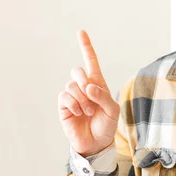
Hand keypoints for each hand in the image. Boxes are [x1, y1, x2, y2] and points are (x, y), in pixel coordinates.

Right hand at [58, 30, 119, 156]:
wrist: (96, 143)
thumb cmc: (106, 125)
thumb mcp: (112, 110)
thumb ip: (103, 96)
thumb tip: (88, 86)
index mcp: (97, 84)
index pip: (90, 61)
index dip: (85, 47)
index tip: (81, 32)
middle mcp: (83, 87)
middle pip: (78, 71)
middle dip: (85, 82)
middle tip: (92, 98)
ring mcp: (72, 96)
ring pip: (72, 85)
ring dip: (82, 98)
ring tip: (88, 111)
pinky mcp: (64, 106)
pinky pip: (64, 96)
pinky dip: (73, 104)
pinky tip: (79, 113)